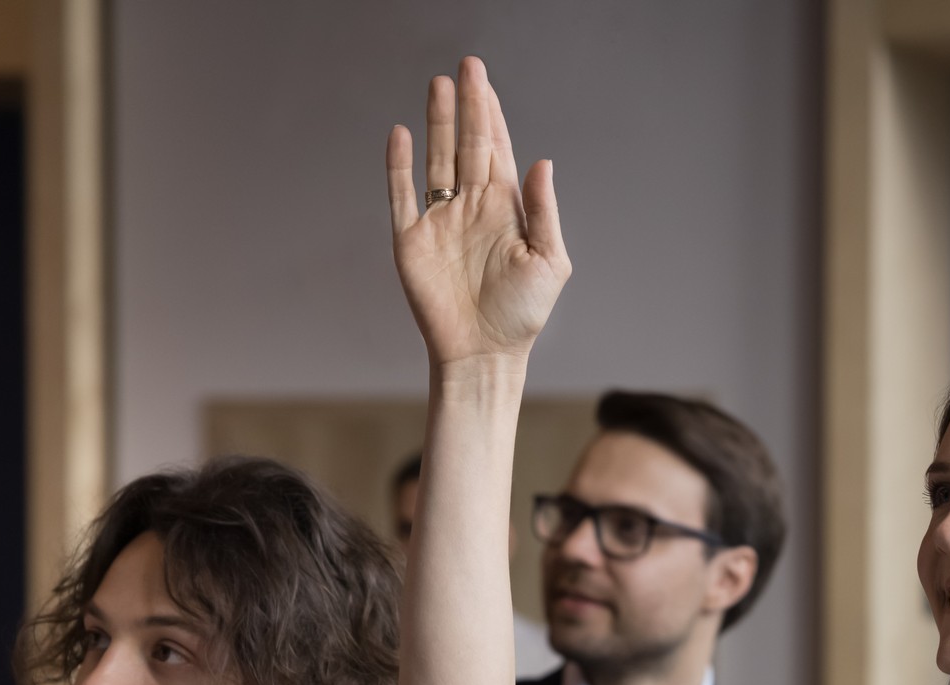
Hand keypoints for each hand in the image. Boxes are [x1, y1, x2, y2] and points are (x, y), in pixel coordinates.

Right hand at [387, 55, 569, 373]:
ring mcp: (440, 221)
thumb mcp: (549, 261)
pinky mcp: (412, 240)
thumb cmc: (523, 315)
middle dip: (467, 105)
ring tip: (438, 85)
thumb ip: (544, 211)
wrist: (484, 354)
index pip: (496, 148)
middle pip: (466, 143)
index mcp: (505, 209)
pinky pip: (402, 194)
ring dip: (436, 123)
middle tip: (466, 66)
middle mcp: (471, 207)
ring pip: (436, 159)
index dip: (490, 113)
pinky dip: (399, 165)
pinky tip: (401, 135)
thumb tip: (542, 161)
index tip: (483, 79)